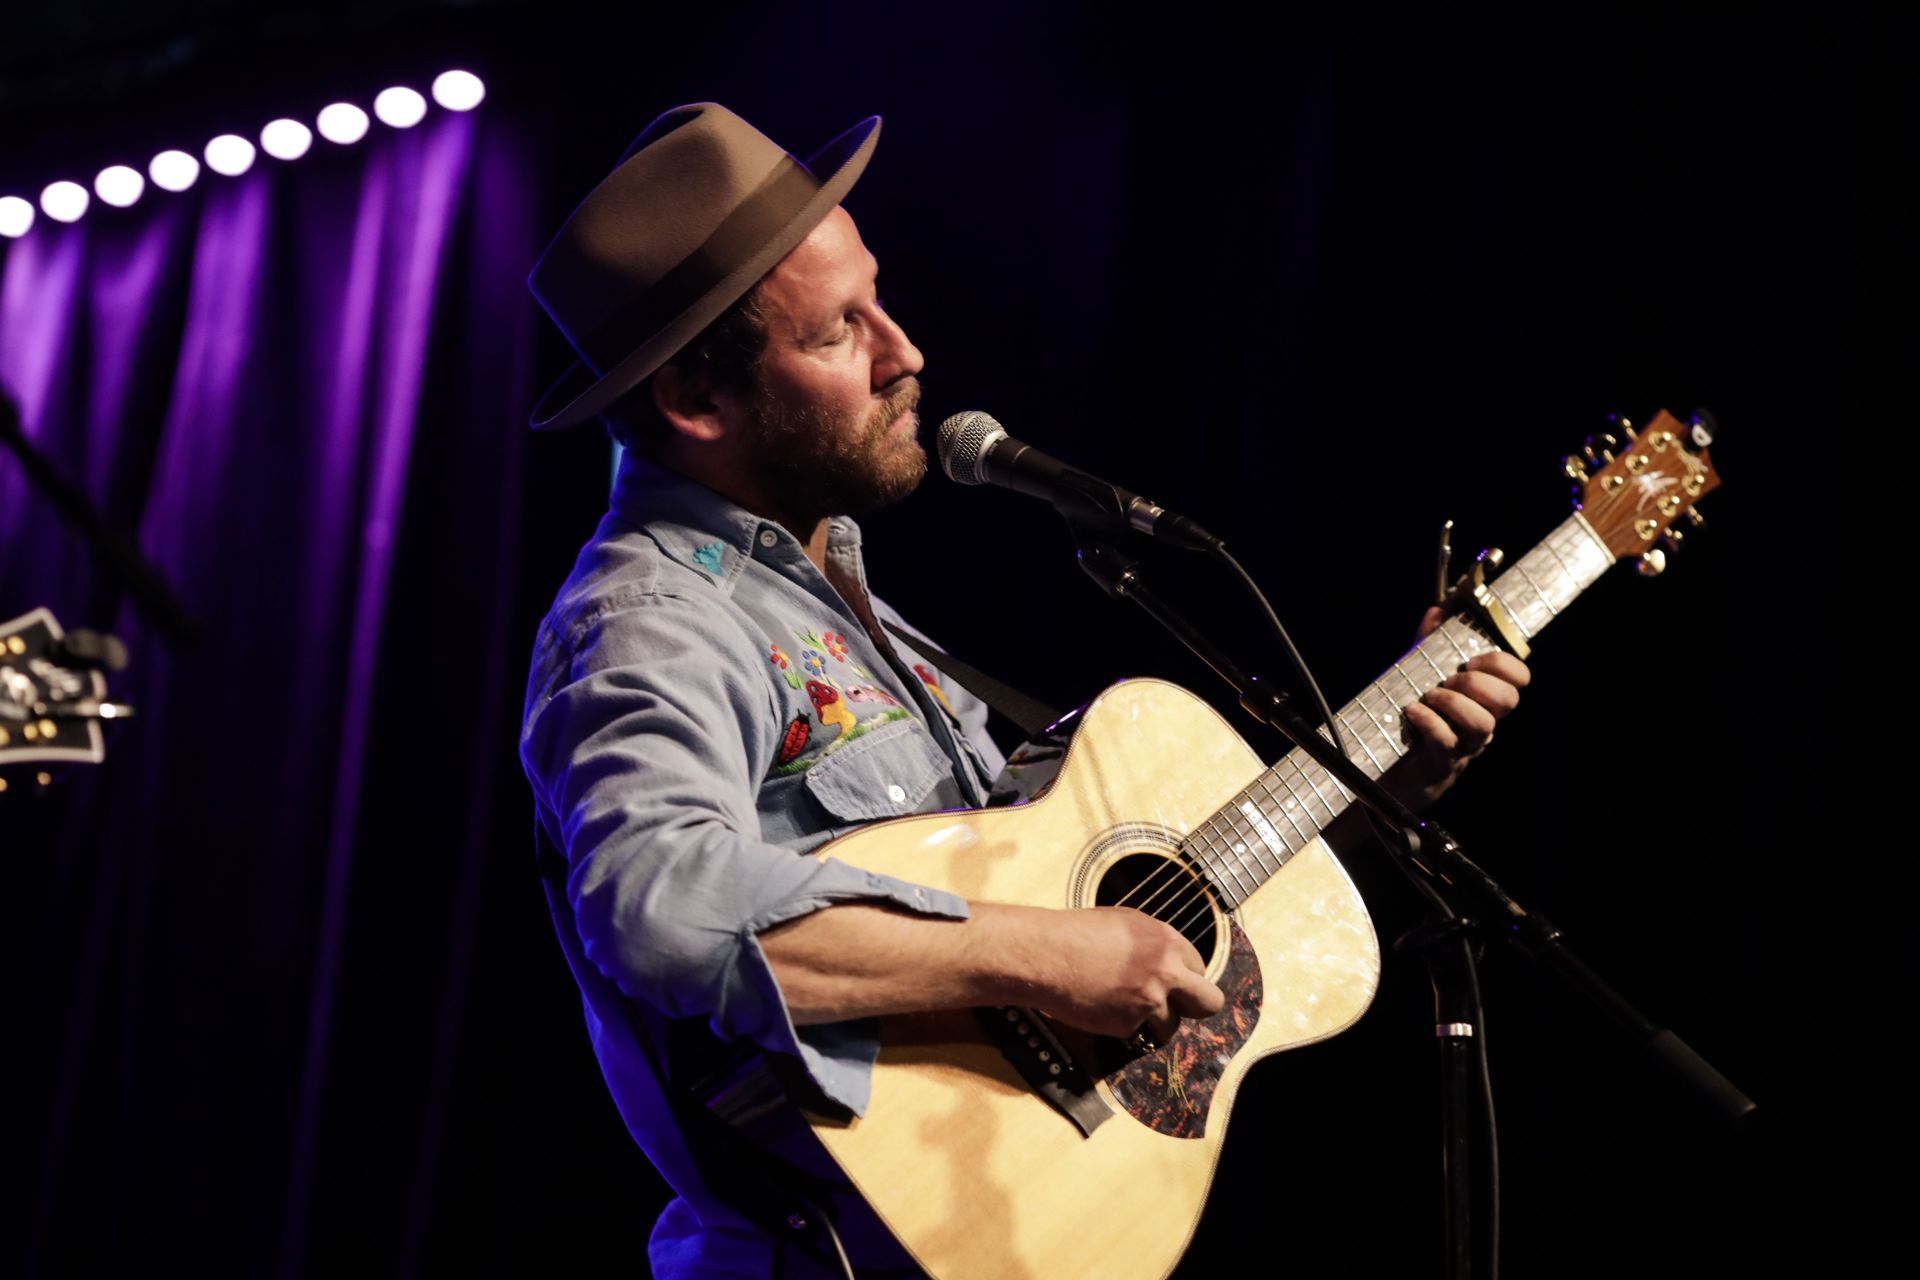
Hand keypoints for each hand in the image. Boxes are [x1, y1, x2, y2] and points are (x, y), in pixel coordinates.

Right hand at [1017, 906, 1224, 1047]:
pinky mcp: (1127, 1025)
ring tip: (1122, 1005)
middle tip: (1177, 1008)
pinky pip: (1135, 1033)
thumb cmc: (1076, 932)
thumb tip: (1173, 962)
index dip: (1184, 976)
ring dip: (1153, 1021)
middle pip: (1209, 1002)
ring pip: (1170, 1025)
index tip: (1172, 982)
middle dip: (1196, 1007)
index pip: (1199, 967)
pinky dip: (1121, 1026)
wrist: (1045, 953)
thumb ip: (1155, 944)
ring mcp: (1148, 1001)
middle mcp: (1166, 972)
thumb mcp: (1126, 924)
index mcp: (1167, 941)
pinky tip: (1101, 1007)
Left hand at [1397, 606, 1530, 806]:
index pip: (1519, 679)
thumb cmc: (1416, 720)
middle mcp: (1483, 725)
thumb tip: (1437, 612)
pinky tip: (1413, 711)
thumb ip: (1430, 645)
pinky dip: (1429, 721)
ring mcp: (1466, 746)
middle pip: (1507, 700)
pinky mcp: (1443, 763)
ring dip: (1455, 703)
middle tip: (1449, 680)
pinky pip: (1446, 741)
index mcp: (1485, 701)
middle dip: (1477, 682)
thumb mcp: (1422, 676)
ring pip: (1483, 724)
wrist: (1395, 772)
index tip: (1472, 659)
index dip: (1503, 664)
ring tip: (1431, 696)